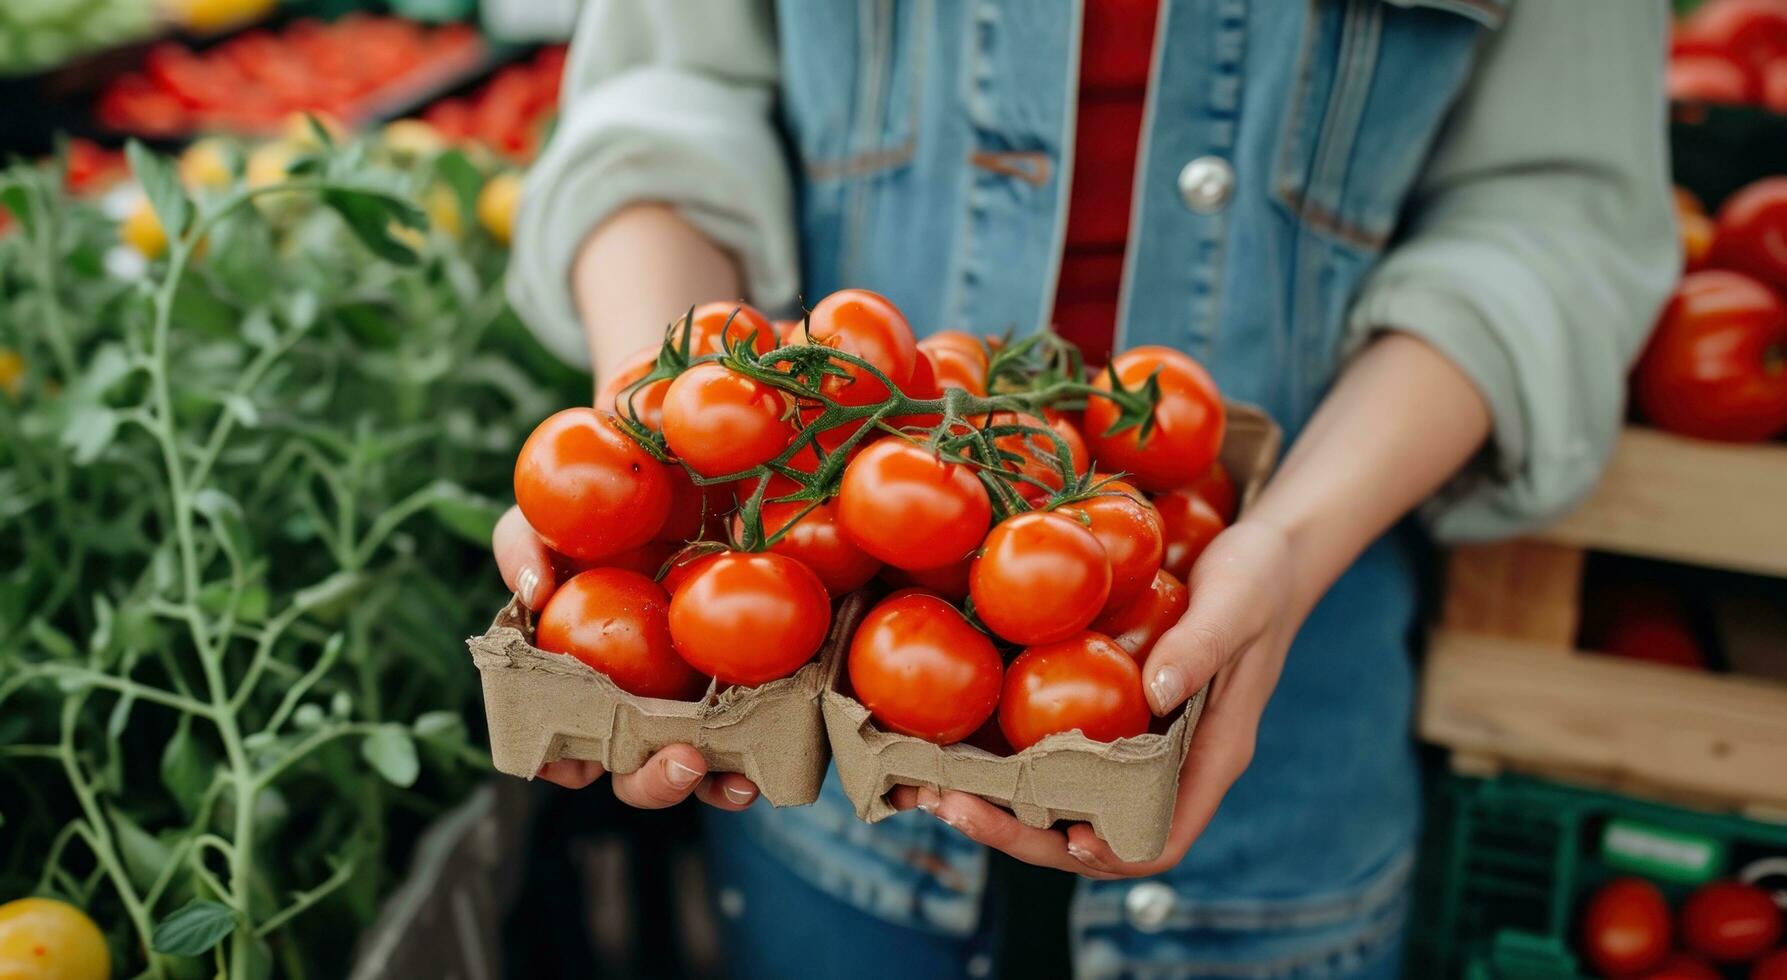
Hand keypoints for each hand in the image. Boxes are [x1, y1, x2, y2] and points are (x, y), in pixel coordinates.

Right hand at [492, 504, 761, 808]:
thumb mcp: (554, 510)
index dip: (559, 761)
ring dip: (708, 783)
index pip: (559, 736)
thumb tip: (532, 593)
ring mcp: (694, 694)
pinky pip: (756, 733)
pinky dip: (759, 758)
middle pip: (634, 768)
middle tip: (682, 759)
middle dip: (653, 781)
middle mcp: (637, 696)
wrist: (706, 467)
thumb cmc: (609, 500)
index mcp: (581, 672)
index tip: (573, 764)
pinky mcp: (752, 682)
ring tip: (732, 774)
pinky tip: (767, 761)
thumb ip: (522, 543)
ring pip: (696, 764)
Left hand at [889, 520, 1296, 877]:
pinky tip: (953, 742)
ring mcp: (1133, 744)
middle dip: (1022, 835)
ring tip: (933, 788)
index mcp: (1210, 757)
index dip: (1110, 853)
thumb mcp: (1236, 602)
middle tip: (952, 806)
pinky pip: (1054, 754)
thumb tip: (1153, 693)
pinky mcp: (1105, 715)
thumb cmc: (1258, 578)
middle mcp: (1168, 765)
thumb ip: (1201, 645)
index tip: (1061, 837)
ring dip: (1002, 806)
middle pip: (1094, 835)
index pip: (1161, 837)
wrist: (1258, 551)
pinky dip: (1005, 761)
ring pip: (1064, 803)